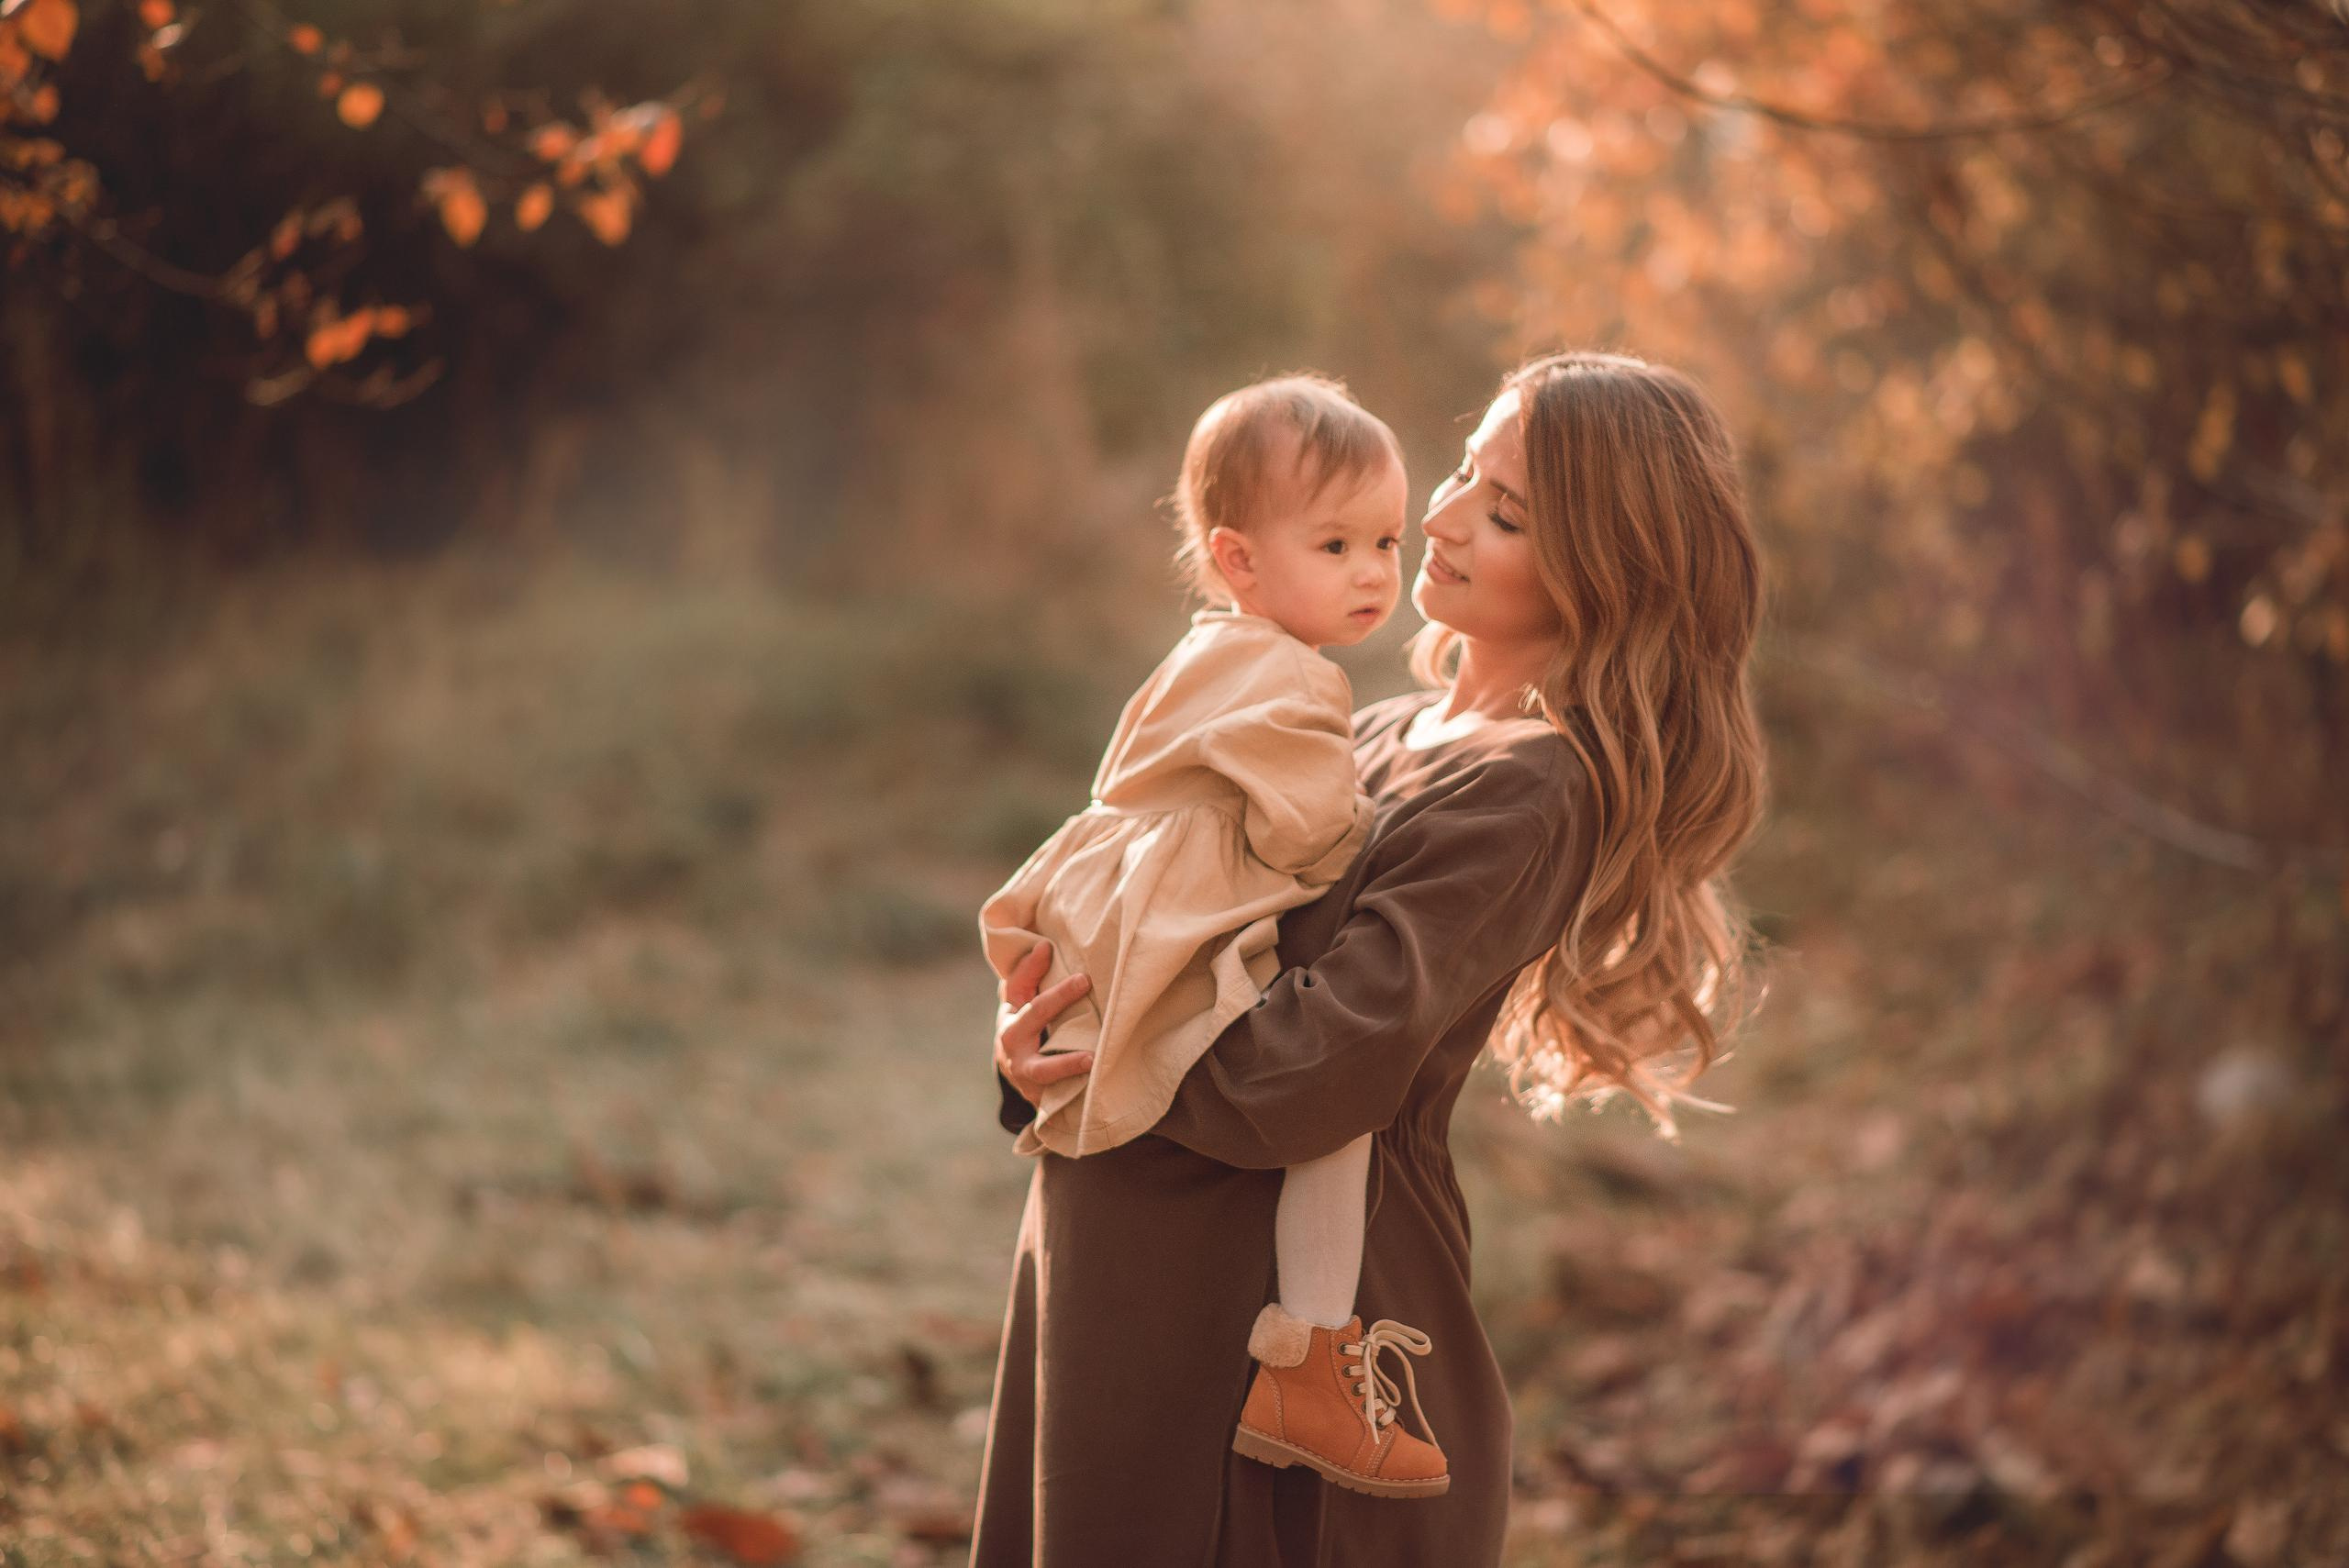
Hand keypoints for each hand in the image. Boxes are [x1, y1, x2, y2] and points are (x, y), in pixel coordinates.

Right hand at [994, 940, 1093, 1107]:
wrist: (1022, 1078)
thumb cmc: (1030, 1030)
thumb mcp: (1026, 1004)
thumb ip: (1033, 980)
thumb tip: (1046, 945)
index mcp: (1010, 1013)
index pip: (1016, 985)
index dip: (1029, 966)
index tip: (1047, 947)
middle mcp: (1010, 1039)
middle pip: (1033, 1015)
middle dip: (1058, 998)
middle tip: (1084, 981)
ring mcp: (1021, 1069)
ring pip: (1042, 1068)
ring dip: (1066, 1064)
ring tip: (1090, 1059)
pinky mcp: (1036, 1092)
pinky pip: (1055, 1090)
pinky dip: (1074, 1086)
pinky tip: (1094, 1080)